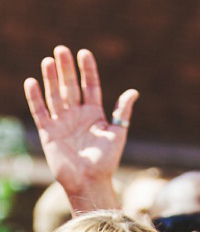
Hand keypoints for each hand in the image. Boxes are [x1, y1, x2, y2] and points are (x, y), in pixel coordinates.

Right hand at [24, 46, 135, 209]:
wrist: (90, 181)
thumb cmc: (106, 161)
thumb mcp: (117, 134)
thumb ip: (123, 113)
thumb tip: (133, 92)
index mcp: (94, 114)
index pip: (90, 87)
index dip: (87, 71)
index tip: (85, 54)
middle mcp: (76, 115)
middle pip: (70, 86)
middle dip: (66, 69)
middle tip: (62, 50)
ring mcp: (62, 122)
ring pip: (55, 95)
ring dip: (51, 78)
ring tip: (49, 60)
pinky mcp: (48, 131)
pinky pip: (40, 111)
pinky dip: (35, 97)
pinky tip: (33, 82)